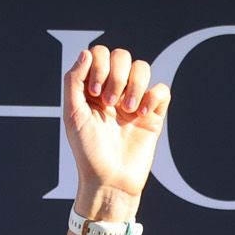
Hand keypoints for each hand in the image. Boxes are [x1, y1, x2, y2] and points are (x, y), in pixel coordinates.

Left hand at [63, 45, 171, 207]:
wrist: (110, 181)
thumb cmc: (88, 152)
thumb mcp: (72, 115)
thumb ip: (74, 81)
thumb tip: (87, 53)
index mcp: (93, 90)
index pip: (99, 55)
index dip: (99, 66)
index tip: (95, 93)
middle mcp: (113, 92)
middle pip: (122, 56)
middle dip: (117, 75)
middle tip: (110, 104)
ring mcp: (134, 101)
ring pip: (142, 67)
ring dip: (135, 85)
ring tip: (127, 110)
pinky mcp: (154, 114)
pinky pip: (161, 89)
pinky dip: (153, 97)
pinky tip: (142, 115)